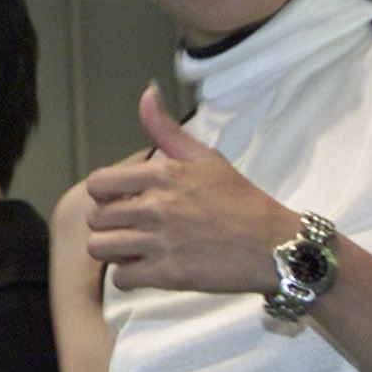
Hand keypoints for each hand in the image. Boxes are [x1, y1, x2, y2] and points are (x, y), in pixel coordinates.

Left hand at [85, 86, 295, 294]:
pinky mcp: (167, 275)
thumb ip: (167, 129)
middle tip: (131, 228)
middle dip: (110, 224)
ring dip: (113, 252)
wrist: (274, 246)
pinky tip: (146, 269)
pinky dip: (129, 277)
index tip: (121, 201)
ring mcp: (160, 241)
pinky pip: (121, 278)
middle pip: (96, 218)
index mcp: (163, 174)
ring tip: (133, 249)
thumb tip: (147, 93)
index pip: (98, 184)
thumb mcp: (207, 158)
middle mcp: (157, 206)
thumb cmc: (242, 201)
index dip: (103, 195)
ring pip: (100, 249)